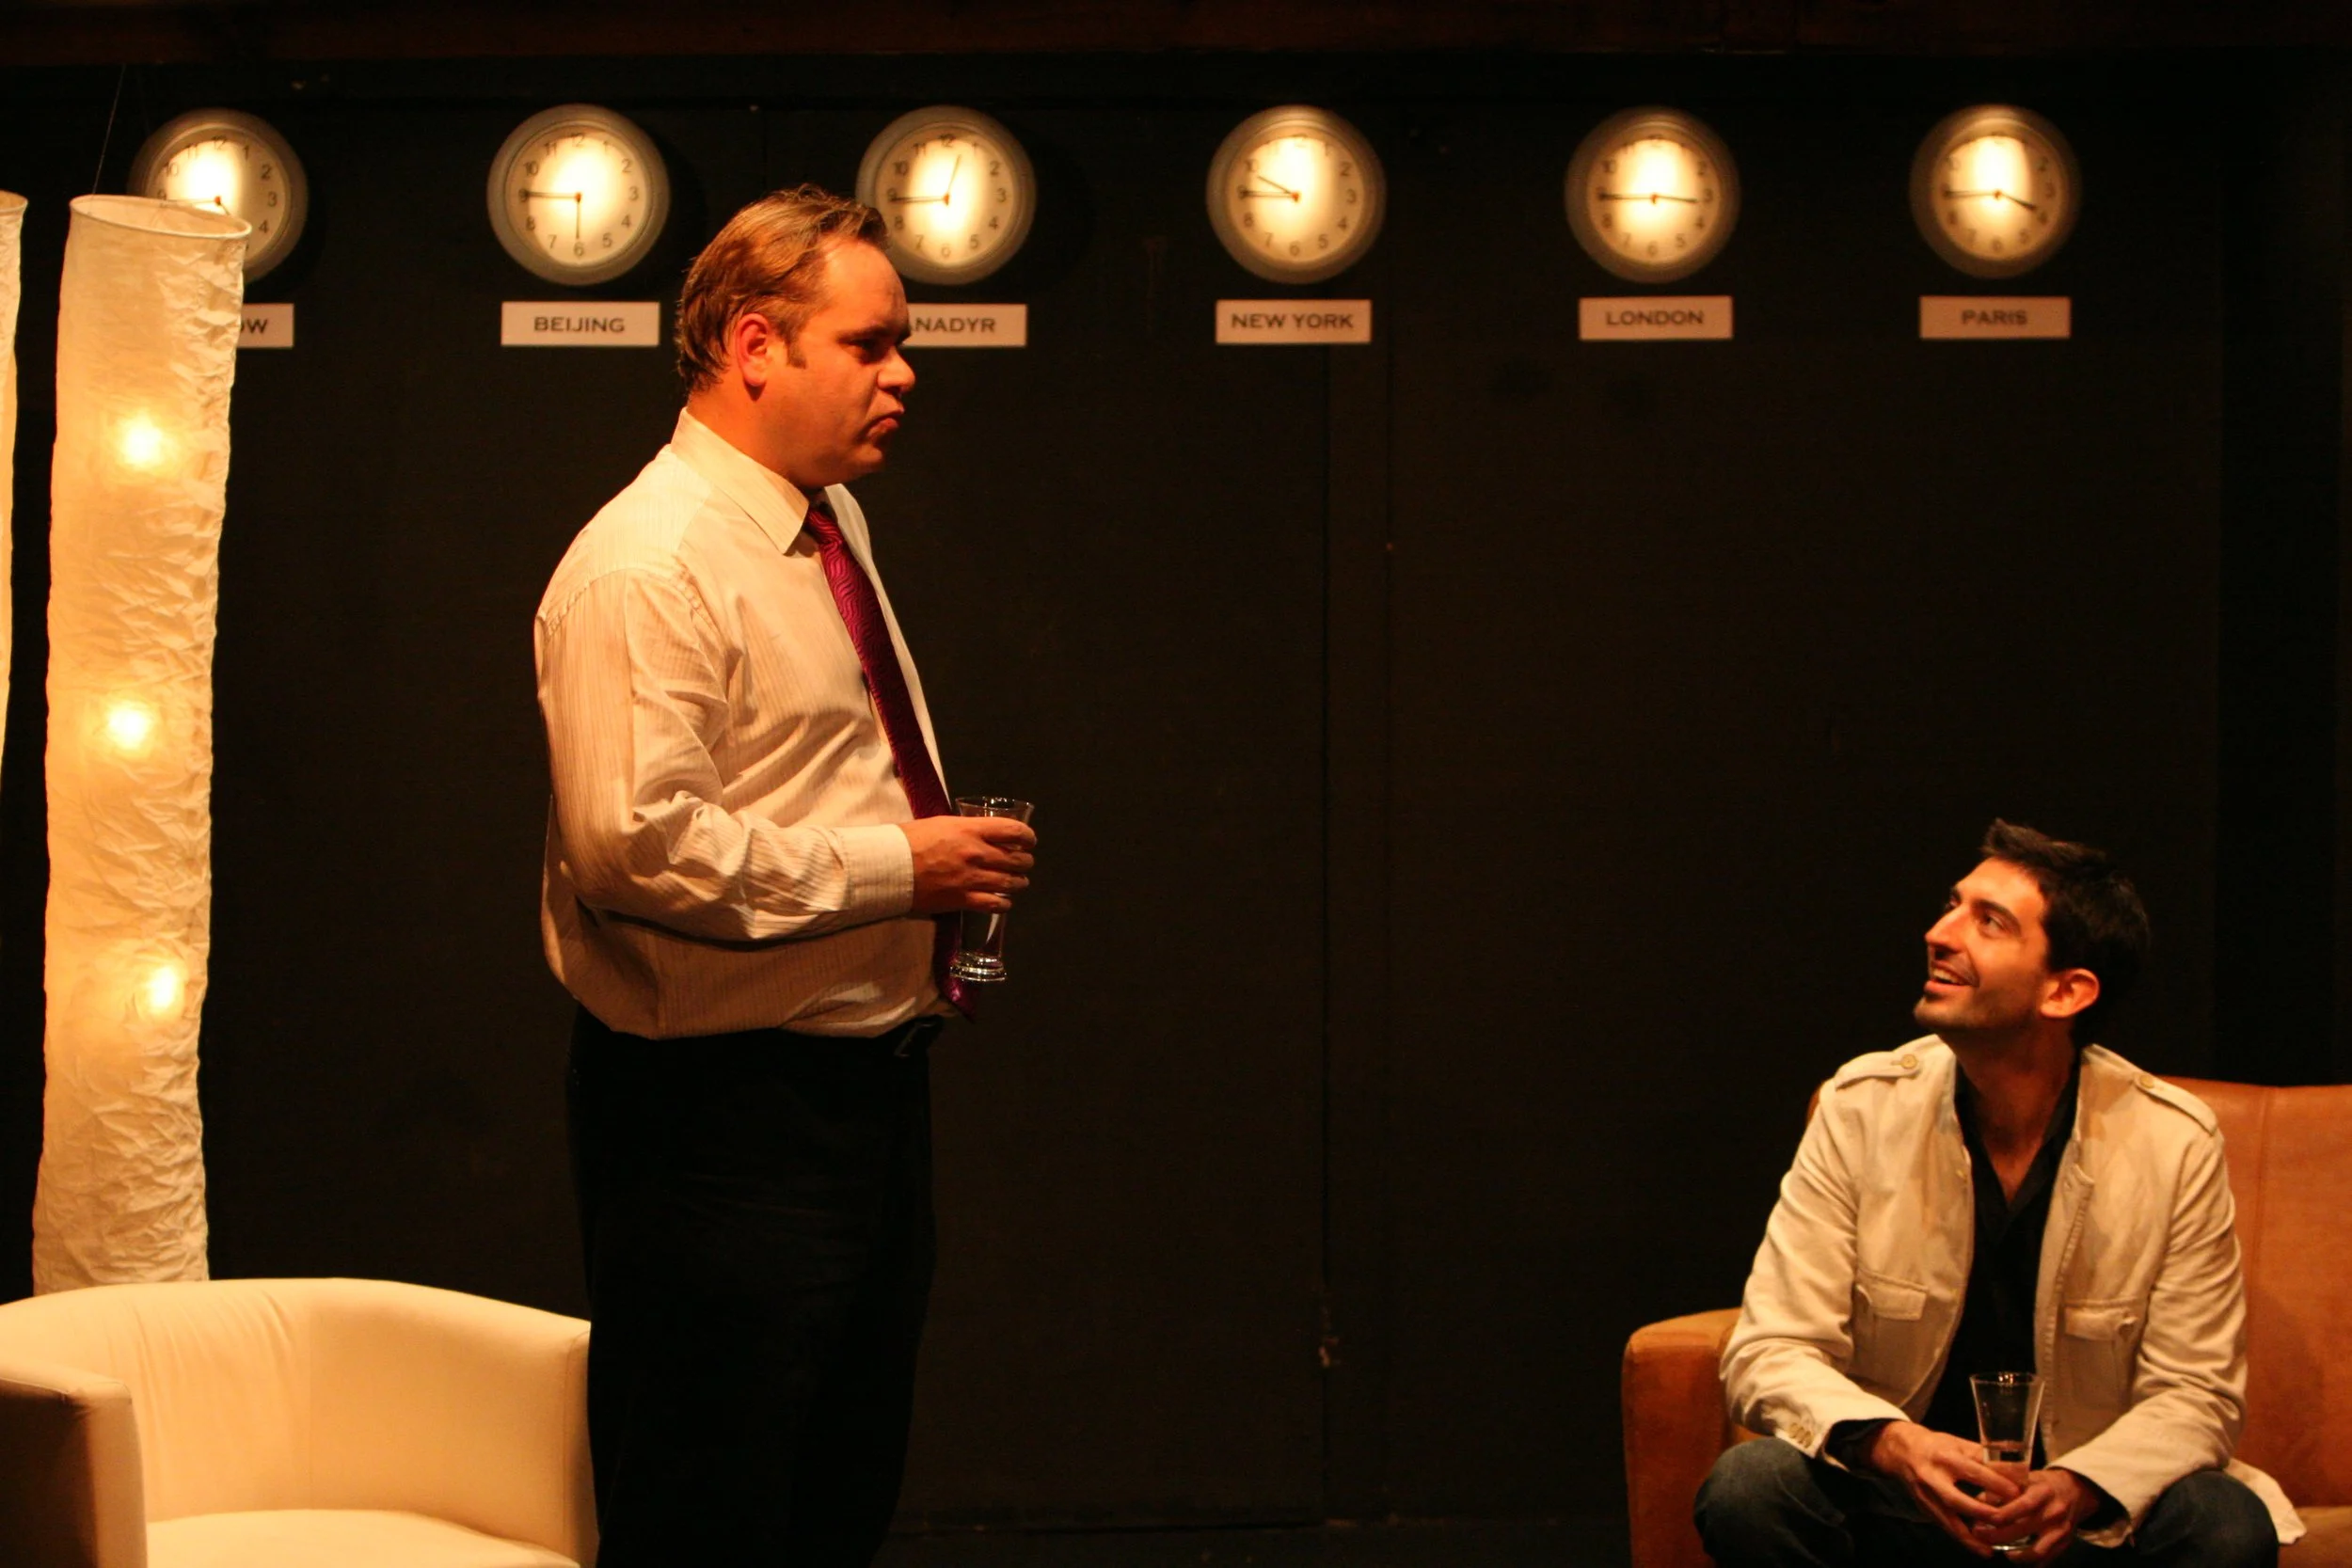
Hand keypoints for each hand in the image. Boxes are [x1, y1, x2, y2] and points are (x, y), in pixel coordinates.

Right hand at [901, 815, 1034, 914]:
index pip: (1013, 831)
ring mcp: (971, 879)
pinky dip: (1004, 903)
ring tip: (1018, 882)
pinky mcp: (962, 900)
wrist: (888, 867)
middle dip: (1025, 861)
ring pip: (1010, 883)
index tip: (1029, 840)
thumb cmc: (909, 840)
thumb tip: (980, 832)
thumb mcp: (941, 823)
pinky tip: (1004, 901)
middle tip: (1024, 862)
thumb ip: (966, 828)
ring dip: (1018, 882)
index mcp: (971, 830)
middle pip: (1017, 859)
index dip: (1027, 836)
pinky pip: (995, 904)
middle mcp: (976, 854)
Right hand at [1863, 1422, 2019, 1556]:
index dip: (1997, 1484)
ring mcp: (1925, 1495)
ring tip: (1989, 1549)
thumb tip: (2014, 1472)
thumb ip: (1983, 1458)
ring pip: (1948, 1519)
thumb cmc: (1936, 1445)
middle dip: (1982, 1513)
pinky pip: (1944, 1525)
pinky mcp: (1924, 1508)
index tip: (2018, 1493)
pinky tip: (1978, 1547)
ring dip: (1970, 1537)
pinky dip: (1961, 1538)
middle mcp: (1932, 1477)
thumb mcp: (1958, 1443)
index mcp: (1945, 1457)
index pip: (1974, 1472)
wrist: (1900, 1452)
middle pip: (1957, 1500)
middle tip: (2005, 1520)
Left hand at [1972, 1468, 2097, 1562]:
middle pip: (2024, 1530)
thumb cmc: (2041, 1483)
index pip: (2023, 1506)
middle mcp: (2054, 1512)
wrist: (2075, 1490)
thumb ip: (2000, 1485)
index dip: (2001, 1515)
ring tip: (1998, 1549)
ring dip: (2014, 1555)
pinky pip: (2046, 1559)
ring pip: (2037, 1551)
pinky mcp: (2065, 1543)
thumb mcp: (2023, 1476)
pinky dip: (2029, 1561)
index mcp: (2042, 1492)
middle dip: (1997, 1536)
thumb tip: (1977, 1501)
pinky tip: (2015, 1555)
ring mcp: (2061, 1530)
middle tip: (1979, 1534)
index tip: (1982, 1520)